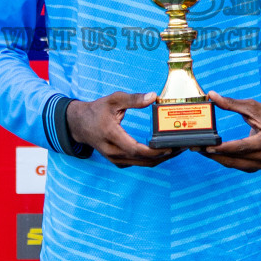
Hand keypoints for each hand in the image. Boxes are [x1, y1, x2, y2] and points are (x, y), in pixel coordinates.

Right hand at [65, 92, 180, 167]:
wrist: (79, 124)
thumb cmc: (97, 110)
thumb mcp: (113, 99)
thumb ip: (133, 99)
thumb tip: (153, 96)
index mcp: (111, 135)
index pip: (135, 149)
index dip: (153, 151)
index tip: (169, 146)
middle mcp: (112, 151)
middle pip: (142, 160)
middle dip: (163, 155)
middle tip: (180, 147)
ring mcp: (114, 159)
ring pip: (141, 164)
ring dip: (160, 159)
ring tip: (176, 150)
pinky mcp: (117, 161)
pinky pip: (137, 164)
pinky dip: (151, 160)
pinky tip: (162, 152)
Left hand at [198, 92, 260, 172]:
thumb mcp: (251, 106)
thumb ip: (231, 103)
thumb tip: (212, 95)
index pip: (243, 146)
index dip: (225, 147)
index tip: (208, 146)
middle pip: (237, 157)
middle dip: (216, 153)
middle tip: (197, 148)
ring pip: (236, 164)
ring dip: (218, 158)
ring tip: (201, 151)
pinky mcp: (258, 166)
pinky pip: (238, 165)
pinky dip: (225, 160)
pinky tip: (213, 154)